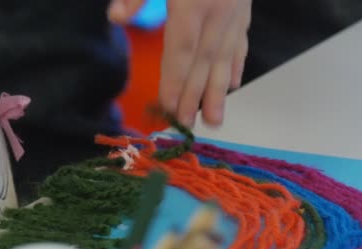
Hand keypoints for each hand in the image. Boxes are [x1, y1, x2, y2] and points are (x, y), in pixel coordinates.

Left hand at [161, 0, 250, 126]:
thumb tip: (115, 19)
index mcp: (193, 2)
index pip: (183, 49)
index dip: (176, 81)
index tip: (168, 107)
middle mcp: (218, 10)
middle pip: (205, 61)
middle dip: (194, 95)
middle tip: (185, 124)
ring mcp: (236, 11)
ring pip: (226, 56)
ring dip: (218, 91)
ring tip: (214, 120)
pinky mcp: (245, 8)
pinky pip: (241, 42)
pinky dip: (236, 65)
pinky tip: (232, 86)